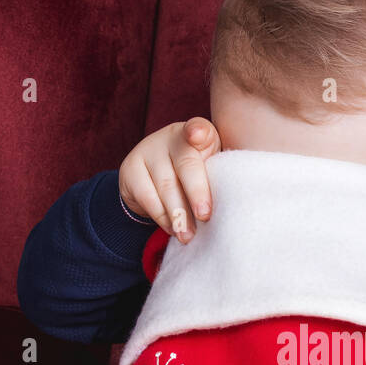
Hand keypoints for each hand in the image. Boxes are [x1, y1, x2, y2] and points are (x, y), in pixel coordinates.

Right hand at [119, 118, 221, 243]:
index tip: (198, 137)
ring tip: (188, 235)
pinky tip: (172, 229)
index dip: (198, 132)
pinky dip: (162, 217)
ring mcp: (148, 151)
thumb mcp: (212, 168)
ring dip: (179, 215)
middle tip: (205, 216)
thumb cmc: (197, 174)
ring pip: (166, 186)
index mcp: (199, 133)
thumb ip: (221, 176)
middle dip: (196, 193)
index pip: (199, 129)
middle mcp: (171, 137)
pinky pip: (147, 197)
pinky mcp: (130, 169)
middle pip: (185, 165)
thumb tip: (235, 205)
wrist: (156, 175)